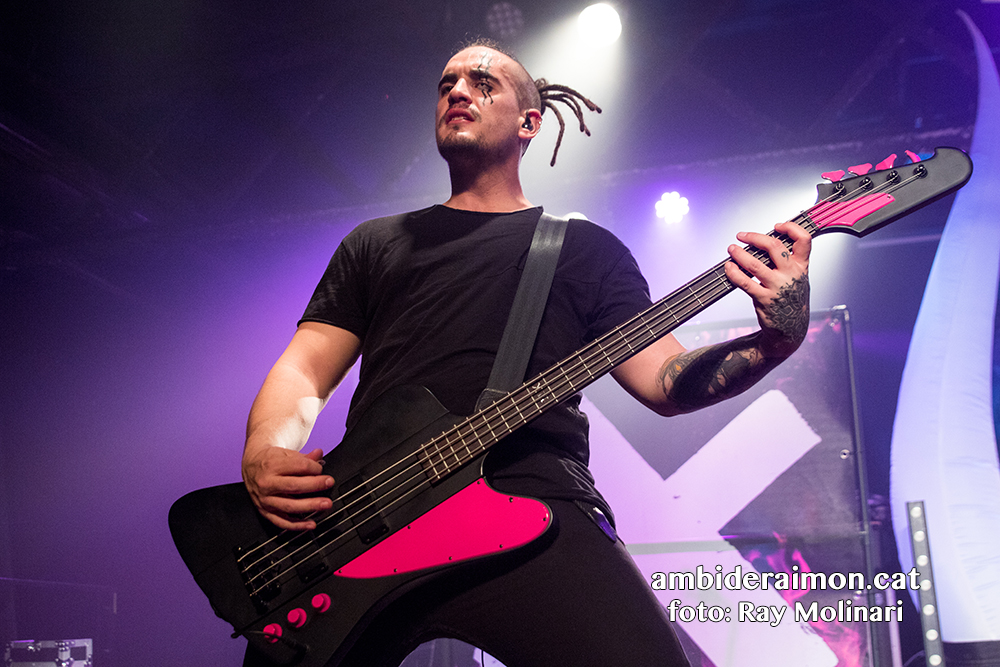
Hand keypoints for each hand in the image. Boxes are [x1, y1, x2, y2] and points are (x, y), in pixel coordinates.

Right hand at [242, 446, 334, 530]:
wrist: (252, 465)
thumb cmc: (271, 460)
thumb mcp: (287, 454)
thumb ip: (305, 457)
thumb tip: (319, 455)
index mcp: (272, 465)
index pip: (298, 466)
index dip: (314, 467)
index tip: (320, 469)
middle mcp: (267, 483)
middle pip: (294, 486)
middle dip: (315, 485)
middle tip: (329, 483)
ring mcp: (265, 499)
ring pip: (289, 505)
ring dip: (310, 506)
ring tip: (325, 504)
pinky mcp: (265, 511)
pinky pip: (281, 522)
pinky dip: (297, 526)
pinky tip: (311, 524)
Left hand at [724, 221, 810, 357]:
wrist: (791, 327)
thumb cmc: (791, 298)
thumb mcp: (799, 277)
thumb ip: (789, 260)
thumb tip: (765, 243)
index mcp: (802, 266)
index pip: (804, 239)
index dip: (790, 228)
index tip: (776, 226)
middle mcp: (791, 274)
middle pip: (774, 247)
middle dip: (754, 237)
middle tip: (742, 236)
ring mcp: (778, 287)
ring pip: (754, 264)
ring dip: (739, 254)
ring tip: (731, 249)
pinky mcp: (764, 299)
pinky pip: (744, 282)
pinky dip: (733, 272)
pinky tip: (728, 268)